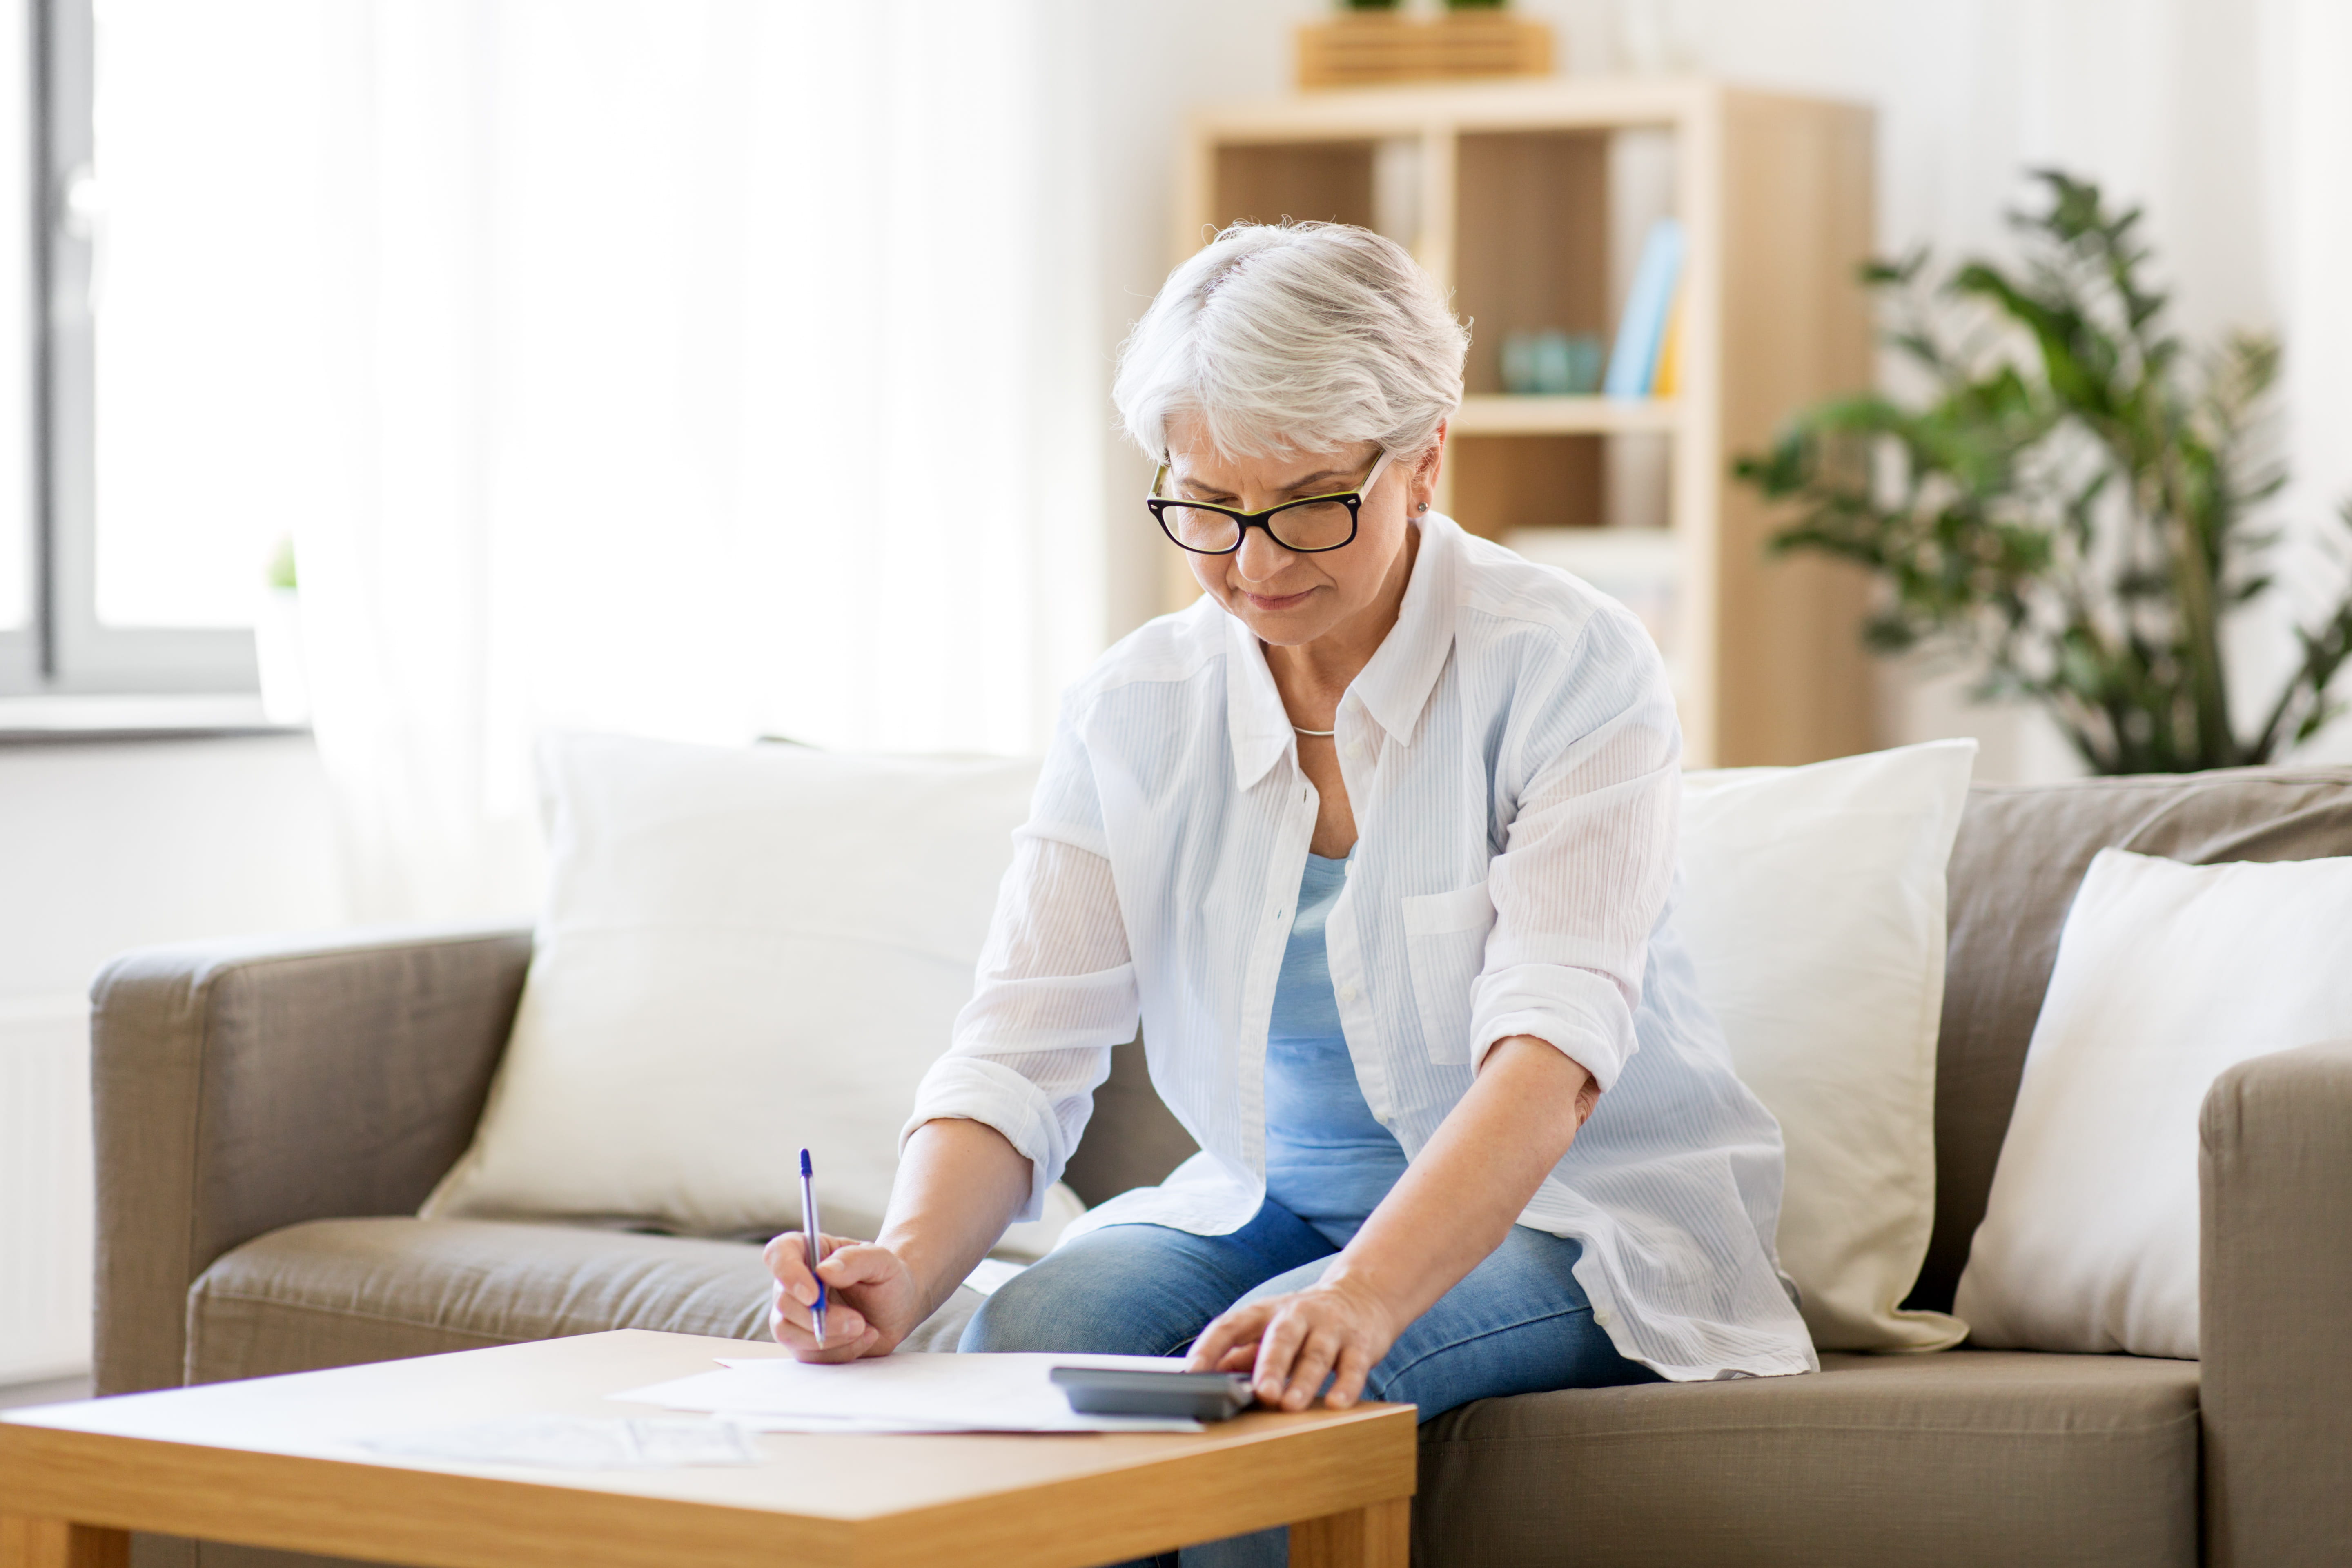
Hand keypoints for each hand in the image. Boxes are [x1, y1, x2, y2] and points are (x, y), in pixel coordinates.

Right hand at [762, 1231, 927, 1362]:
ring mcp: (796, 1315)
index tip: (813, 1294)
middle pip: (783, 1301)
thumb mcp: (881, 1261)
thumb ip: (855, 1260)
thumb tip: (824, 1270)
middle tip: (857, 1321)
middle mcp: (795, 1283)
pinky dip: (840, 1351)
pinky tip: (864, 1338)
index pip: (778, 1254)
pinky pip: (808, 1355)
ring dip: (828, 1337)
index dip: (787, 1273)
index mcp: (808, 1252)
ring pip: (787, 1332)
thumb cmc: (887, 1277)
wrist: (898, 1308)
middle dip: (819, 1317)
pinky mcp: (804, 1343)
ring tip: (863, 1328)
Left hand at [1186, 1273, 1401, 1411]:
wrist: (1361, 1296)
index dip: (1209, 1348)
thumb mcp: (1267, 1331)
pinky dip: (1346, 1385)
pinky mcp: (1359, 1344)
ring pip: (1315, 1354)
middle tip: (1261, 1393)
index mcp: (1264, 1313)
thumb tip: (1202, 1379)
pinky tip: (1337, 1404)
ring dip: (1303, 1381)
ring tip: (1291, 1406)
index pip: (1230, 1325)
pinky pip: (1353, 1365)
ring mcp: (1330, 1328)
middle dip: (1269, 1365)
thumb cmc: (1303, 1324)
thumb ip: (1238, 1354)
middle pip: (1280, 1337)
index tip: (1191, 1373)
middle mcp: (1296, 1315)